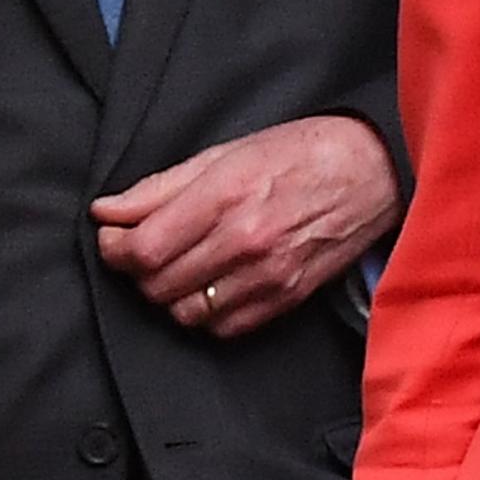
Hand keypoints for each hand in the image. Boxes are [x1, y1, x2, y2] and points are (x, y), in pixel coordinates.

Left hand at [91, 116, 398, 338]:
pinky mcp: (285, 300)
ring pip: (184, 313)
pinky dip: (202, 313)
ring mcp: (268, 276)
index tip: (111, 235)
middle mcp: (246, 241)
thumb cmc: (300, 153)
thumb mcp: (226, 152)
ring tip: (175, 265)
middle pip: (157, 285)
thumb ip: (161, 186)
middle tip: (138, 247)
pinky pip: (222, 328)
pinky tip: (206, 284)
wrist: (372, 171)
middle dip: (135, 269)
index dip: (114, 248)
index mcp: (226, 195)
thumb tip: (108, 210)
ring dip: (166, 293)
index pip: (145, 249)